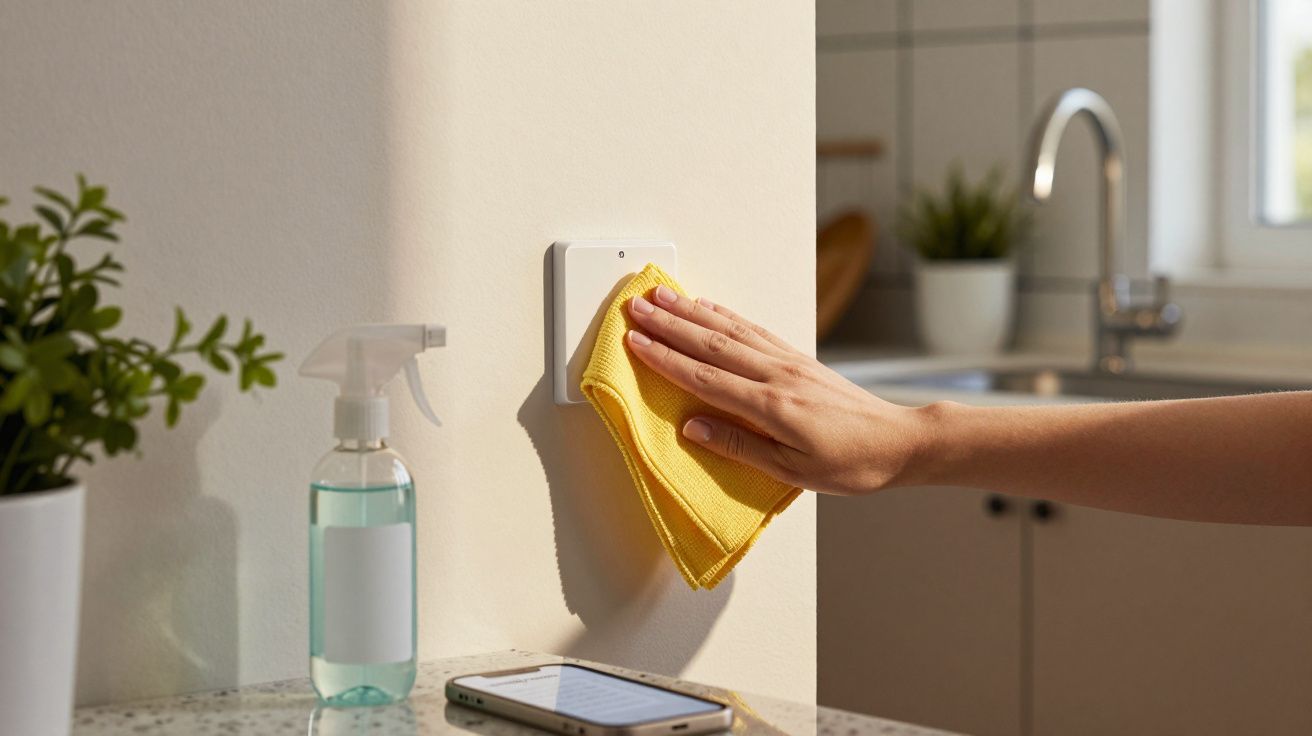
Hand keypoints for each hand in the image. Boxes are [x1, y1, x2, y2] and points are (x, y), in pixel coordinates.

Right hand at [624, 284, 933, 494]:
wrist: (899, 441)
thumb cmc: (851, 464)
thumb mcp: (793, 471)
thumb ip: (740, 446)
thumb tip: (692, 428)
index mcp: (772, 406)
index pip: (706, 377)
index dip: (666, 359)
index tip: (635, 342)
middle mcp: (777, 375)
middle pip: (711, 343)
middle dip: (669, 324)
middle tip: (635, 308)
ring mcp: (788, 361)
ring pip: (730, 330)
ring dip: (691, 312)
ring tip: (662, 296)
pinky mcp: (798, 358)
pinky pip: (754, 330)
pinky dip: (726, 315)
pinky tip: (708, 307)